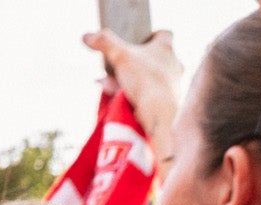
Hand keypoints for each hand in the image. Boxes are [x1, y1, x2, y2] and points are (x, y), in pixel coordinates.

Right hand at [83, 28, 183, 156]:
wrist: (159, 113)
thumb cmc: (144, 80)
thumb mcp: (120, 56)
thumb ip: (105, 44)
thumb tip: (87, 36)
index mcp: (166, 48)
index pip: (165, 34)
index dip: (153, 36)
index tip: (141, 40)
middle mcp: (174, 65)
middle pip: (156, 58)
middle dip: (136, 63)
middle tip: (120, 68)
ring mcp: (174, 84)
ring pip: (152, 78)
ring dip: (134, 81)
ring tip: (114, 87)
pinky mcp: (170, 102)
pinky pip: (152, 96)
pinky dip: (138, 96)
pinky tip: (122, 100)